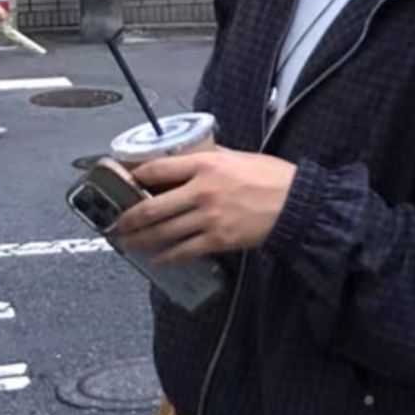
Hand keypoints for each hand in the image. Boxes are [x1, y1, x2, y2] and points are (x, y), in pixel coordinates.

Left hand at [117, 148, 295, 263]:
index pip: (157, 170)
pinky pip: (184, 251)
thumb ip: (212, 157)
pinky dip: (166, 257)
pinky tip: (156, 259)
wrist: (296, 204)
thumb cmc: (271, 177)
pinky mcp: (218, 239)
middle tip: (118, 224)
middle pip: (152, 207)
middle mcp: (201, 190)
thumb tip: (191, 154)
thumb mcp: (238, 156)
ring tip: (129, 243)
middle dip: (129, 219)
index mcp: (205, 165)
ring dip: (141, 240)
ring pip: (163, 233)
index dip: (135, 178)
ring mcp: (209, 217)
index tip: (125, 184)